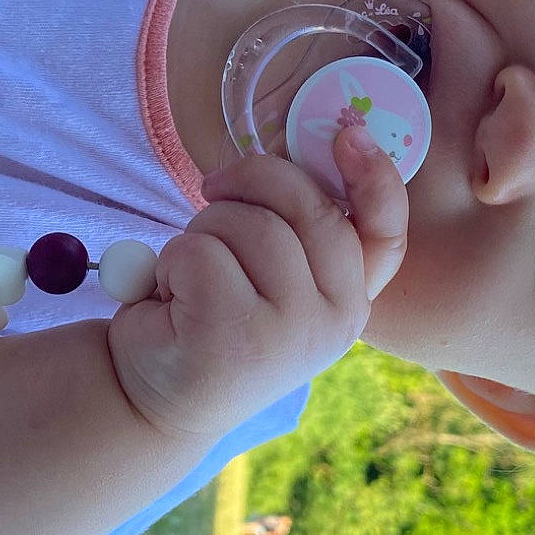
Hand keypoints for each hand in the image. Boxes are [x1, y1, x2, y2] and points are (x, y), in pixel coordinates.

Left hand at [107, 127, 409, 440]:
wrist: (151, 401)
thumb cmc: (207, 322)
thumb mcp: (267, 280)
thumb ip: (297, 232)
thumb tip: (298, 154)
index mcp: (350, 299)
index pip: (383, 234)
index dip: (376, 178)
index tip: (347, 133)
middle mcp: (336, 319)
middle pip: (306, 206)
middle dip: (250, 181)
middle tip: (212, 191)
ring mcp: (292, 331)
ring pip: (248, 223)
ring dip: (201, 232)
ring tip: (188, 278)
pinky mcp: (235, 334)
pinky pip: (199, 251)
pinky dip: (170, 262)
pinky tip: (168, 300)